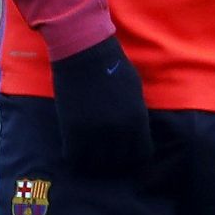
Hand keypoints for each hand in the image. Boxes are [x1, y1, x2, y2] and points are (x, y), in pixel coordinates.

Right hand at [49, 35, 153, 175]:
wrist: (84, 51)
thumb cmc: (112, 65)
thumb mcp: (135, 89)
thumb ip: (136, 113)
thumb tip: (136, 131)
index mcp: (137, 119)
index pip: (142, 154)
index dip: (135, 157)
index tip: (127, 154)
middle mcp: (118, 130)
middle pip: (119, 163)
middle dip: (115, 161)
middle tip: (107, 156)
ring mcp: (94, 132)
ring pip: (96, 164)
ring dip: (94, 162)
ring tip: (90, 155)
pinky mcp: (72, 129)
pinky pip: (74, 157)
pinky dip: (75, 156)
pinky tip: (74, 149)